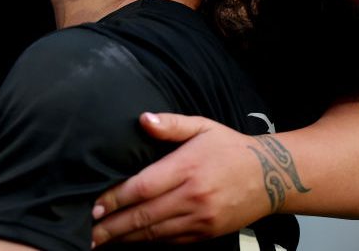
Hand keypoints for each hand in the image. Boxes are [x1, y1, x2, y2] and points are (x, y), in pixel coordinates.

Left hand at [91, 112, 270, 245]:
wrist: (272, 178)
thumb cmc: (230, 148)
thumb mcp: (202, 126)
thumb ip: (170, 124)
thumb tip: (142, 120)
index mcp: (187, 168)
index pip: (142, 187)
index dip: (115, 198)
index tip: (93, 205)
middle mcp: (193, 197)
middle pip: (144, 216)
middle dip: (111, 226)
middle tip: (86, 231)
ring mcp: (200, 219)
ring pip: (155, 234)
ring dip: (124, 239)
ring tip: (100, 240)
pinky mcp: (207, 234)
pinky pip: (170, 241)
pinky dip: (147, 243)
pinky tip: (129, 241)